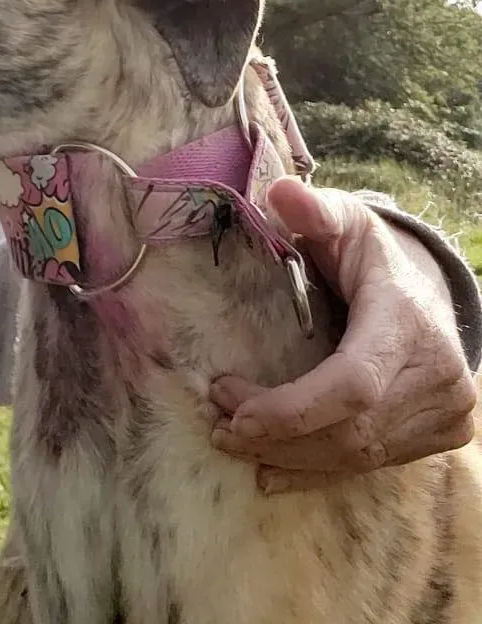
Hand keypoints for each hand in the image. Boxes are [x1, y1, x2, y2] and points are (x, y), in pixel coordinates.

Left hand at [209, 178, 476, 492]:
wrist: (426, 291)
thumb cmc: (370, 255)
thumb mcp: (344, 222)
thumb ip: (313, 210)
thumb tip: (280, 193)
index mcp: (407, 320)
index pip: (353, 385)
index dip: (293, 408)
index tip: (233, 408)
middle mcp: (437, 373)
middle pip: (351, 430)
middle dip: (278, 434)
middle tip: (217, 425)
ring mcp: (445, 411)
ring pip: (359, 455)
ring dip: (290, 456)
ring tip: (233, 440)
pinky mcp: (440, 434)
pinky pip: (373, 464)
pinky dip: (319, 470)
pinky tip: (272, 470)